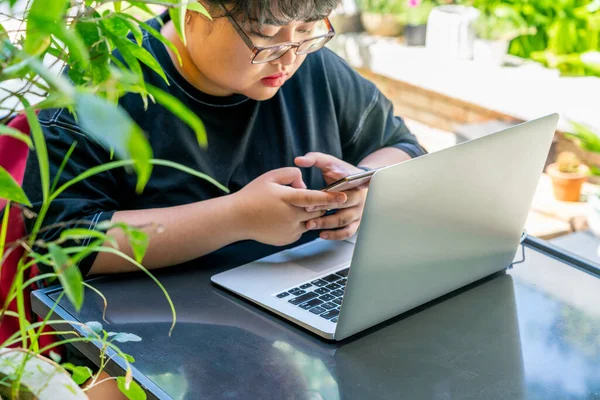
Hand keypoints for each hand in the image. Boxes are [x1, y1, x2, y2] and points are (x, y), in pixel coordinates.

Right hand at [232, 167, 347, 246]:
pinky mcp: (288, 239)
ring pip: (310, 221)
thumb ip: (291, 174)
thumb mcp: (270, 177)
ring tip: (290, 208)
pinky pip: (301, 230)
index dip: (330, 197)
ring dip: (307, 214)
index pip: (314, 198)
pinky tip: (282, 218)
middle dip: (318, 204)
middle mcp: (291, 216)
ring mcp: (290, 230)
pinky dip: (298, 223)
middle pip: (316, 210)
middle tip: (309, 198)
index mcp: (287, 198)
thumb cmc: (252, 196)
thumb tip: (303, 184)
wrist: (237, 218)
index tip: (343, 196)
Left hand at [295, 152, 368, 240]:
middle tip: (307, 212)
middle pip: (343, 205)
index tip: (312, 197)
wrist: (359, 182)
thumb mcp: (330, 162)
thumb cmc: (341, 172)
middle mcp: (360, 197)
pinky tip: (321, 234)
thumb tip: (299, 160)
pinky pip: (348, 232)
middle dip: (324, 209)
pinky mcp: (357, 222)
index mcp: (355, 181)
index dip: (328, 194)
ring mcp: (359, 211)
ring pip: (344, 220)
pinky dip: (335, 235)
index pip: (342, 188)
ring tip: (310, 225)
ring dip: (326, 224)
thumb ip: (314, 159)